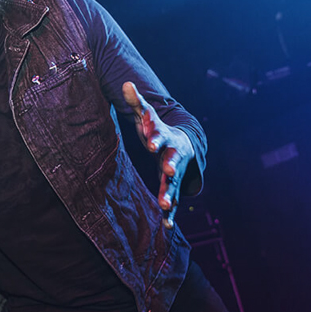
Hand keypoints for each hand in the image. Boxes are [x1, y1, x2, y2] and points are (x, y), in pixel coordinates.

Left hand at [122, 82, 193, 228]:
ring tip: (164, 206)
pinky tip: (168, 227)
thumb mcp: (148, 116)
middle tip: (168, 172)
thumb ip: (137, 103)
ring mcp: (174, 174)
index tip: (151, 143)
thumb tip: (126, 83)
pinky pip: (172, 203)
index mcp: (165, 138)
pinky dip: (170, 215)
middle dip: (171, 167)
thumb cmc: (158, 130)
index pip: (160, 136)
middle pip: (173, 162)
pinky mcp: (172, 189)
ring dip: (169, 194)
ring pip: (172, 185)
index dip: (156, 139)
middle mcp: (173, 157)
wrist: (184, 145)